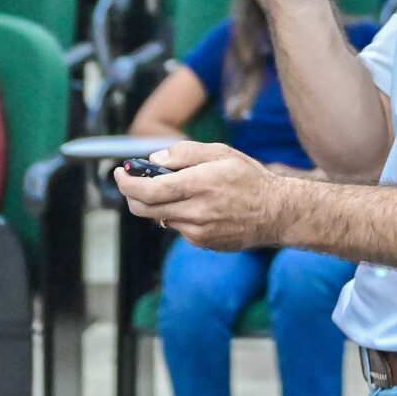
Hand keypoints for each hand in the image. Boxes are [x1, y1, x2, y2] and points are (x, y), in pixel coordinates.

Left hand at [112, 140, 294, 250]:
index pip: (148, 189)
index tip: (119, 173)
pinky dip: (177, 214)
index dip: (126, 182)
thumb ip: (185, 152)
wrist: (277, 213)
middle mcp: (195, 211)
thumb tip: (154, 160)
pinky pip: (178, 227)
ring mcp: (197, 231)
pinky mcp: (201, 243)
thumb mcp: (221, 153)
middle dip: (131, 194)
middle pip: (144, 208)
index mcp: (199, 184)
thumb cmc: (250, 179)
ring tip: (178, 189)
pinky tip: (198, 205)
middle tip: (132, 181)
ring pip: (160, 217)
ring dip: (158, 203)